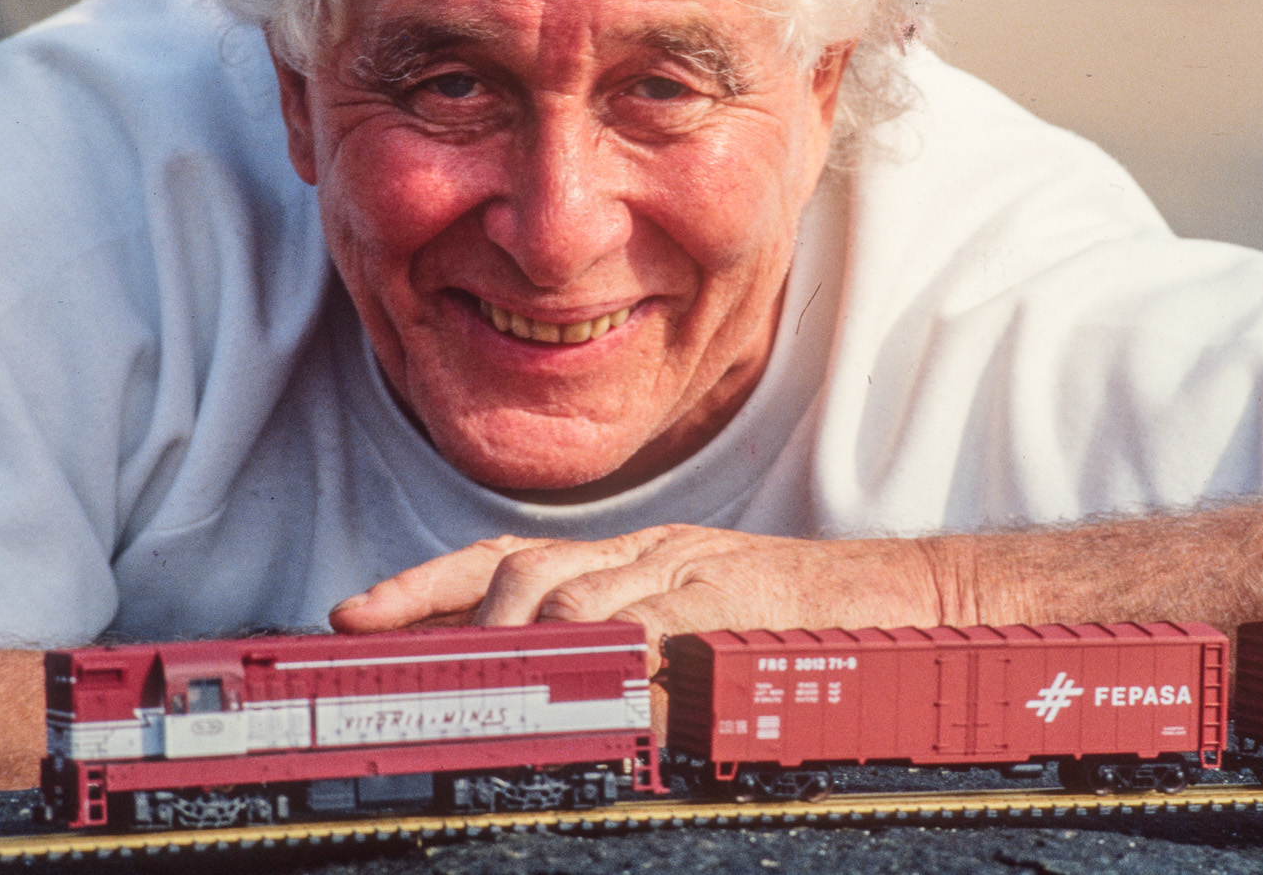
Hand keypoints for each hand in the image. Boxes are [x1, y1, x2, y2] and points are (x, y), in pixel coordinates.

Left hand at [328, 525, 955, 660]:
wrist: (907, 603)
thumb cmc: (805, 632)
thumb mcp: (700, 643)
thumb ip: (628, 662)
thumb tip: (549, 709)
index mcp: (635, 559)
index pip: (510, 556)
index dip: (426, 584)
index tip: (356, 617)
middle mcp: (650, 553)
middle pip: (518, 563)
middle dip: (442, 609)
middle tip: (393, 656)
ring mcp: (690, 570)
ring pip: (569, 588)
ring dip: (510, 637)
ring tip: (476, 683)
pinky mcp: (733, 599)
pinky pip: (651, 617)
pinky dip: (602, 645)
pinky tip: (572, 673)